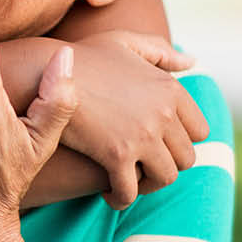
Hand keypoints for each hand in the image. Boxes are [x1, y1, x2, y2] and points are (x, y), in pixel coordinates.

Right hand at [62, 31, 206, 208]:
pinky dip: (121, 198)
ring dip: (149, 186)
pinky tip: (109, 195)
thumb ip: (160, 52)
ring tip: (130, 182)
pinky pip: (130, 191)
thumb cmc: (81, 56)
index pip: (199, 131)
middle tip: (144, 167)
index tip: (162, 146)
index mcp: (170, 89)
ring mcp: (142, 136)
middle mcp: (163, 114)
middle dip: (166, 166)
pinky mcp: (116, 156)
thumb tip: (192, 61)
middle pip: (186, 158)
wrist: (43, 71)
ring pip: (165, 178)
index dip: (181, 142)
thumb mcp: (125, 42)